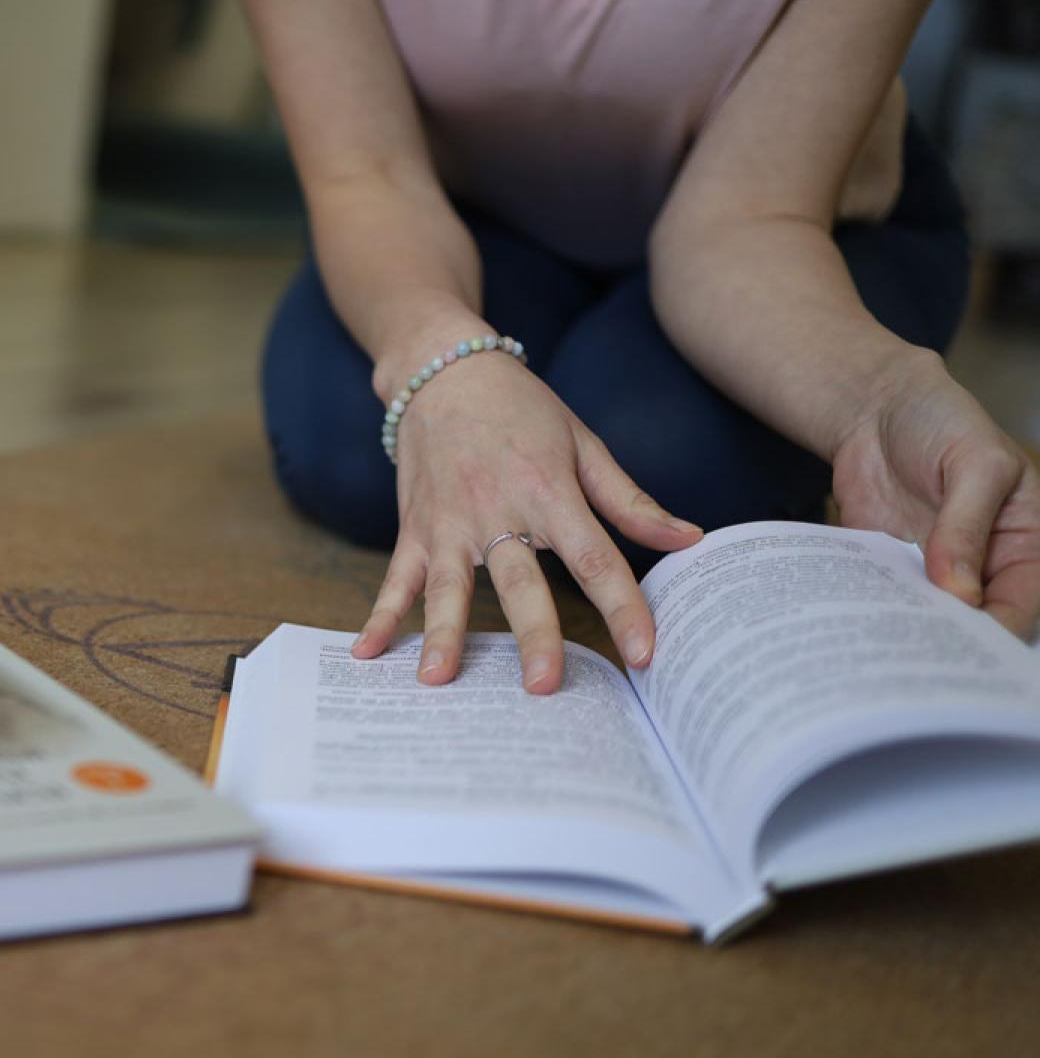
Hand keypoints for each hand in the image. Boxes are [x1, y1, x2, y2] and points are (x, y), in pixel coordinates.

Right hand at [352, 347, 703, 691]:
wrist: (444, 371)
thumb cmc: (523, 410)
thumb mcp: (584, 445)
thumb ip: (630, 502)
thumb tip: (689, 540)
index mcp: (549, 490)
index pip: (594, 558)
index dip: (622, 607)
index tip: (643, 653)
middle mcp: (497, 510)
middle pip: (519, 582)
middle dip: (532, 635)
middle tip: (542, 685)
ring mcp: (449, 522)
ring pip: (448, 585)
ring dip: (442, 633)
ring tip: (437, 679)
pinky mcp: (415, 528)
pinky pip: (397, 577)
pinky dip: (380, 615)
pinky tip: (368, 653)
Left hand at [832, 349, 1039, 636]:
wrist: (878, 408)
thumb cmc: (944, 423)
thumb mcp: (975, 464)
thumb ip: (967, 525)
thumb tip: (960, 590)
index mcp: (1023, 545)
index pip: (1022, 605)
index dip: (998, 631)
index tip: (963, 647)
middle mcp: (981, 567)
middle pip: (972, 625)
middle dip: (945, 642)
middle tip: (911, 654)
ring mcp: (930, 570)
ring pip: (922, 620)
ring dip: (901, 633)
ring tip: (876, 644)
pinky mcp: (885, 566)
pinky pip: (878, 599)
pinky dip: (866, 612)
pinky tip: (847, 620)